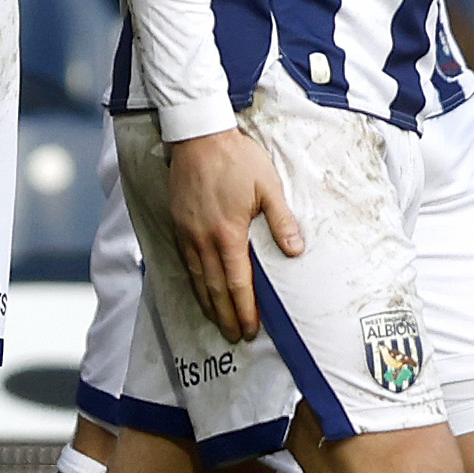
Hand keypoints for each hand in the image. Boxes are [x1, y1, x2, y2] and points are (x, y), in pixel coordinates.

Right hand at [125, 110, 303, 342]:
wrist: (198, 136)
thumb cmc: (237, 158)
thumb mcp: (268, 186)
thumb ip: (281, 221)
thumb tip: (295, 251)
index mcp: (228, 233)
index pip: (237, 283)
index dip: (244, 309)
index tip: (251, 328)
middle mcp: (203, 239)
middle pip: (214, 288)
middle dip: (225, 315)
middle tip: (234, 336)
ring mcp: (187, 232)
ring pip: (196, 278)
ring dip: (208, 303)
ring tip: (217, 320)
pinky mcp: (178, 223)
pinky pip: (185, 261)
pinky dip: (194, 281)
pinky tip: (200, 288)